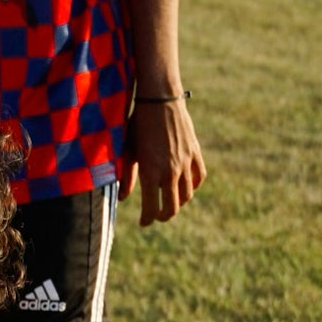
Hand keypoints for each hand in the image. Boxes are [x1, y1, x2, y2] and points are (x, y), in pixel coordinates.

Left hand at [121, 98, 206, 225]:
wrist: (159, 99)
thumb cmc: (137, 124)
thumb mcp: (127, 150)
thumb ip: (126, 176)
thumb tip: (123, 198)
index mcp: (151, 172)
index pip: (152, 208)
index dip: (147, 219)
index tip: (144, 222)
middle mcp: (170, 171)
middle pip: (173, 207)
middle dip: (164, 216)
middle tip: (157, 216)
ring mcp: (185, 162)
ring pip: (187, 194)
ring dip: (178, 202)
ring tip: (170, 202)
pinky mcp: (195, 152)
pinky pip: (199, 177)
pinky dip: (193, 185)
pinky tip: (186, 186)